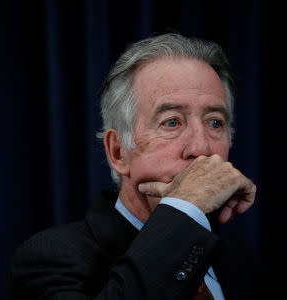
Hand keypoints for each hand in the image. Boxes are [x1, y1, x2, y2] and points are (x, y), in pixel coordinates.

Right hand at [138, 154, 255, 223]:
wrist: (185, 204)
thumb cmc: (175, 198)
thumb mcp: (164, 190)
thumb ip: (154, 187)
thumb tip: (140, 187)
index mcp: (199, 162)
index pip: (214, 176)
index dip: (213, 193)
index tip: (207, 207)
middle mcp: (214, 160)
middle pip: (227, 181)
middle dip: (224, 200)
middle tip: (218, 216)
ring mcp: (226, 168)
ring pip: (237, 187)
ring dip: (232, 204)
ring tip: (223, 216)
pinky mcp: (236, 178)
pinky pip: (249, 189)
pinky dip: (247, 201)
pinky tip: (236, 211)